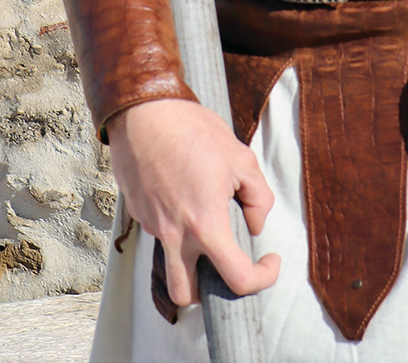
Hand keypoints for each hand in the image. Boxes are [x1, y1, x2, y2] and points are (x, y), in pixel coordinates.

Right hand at [108, 98, 280, 305]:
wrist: (143, 111)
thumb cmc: (191, 130)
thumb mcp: (241, 158)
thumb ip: (259, 198)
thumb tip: (256, 225)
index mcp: (205, 225)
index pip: (237, 279)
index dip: (262, 278)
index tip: (269, 261)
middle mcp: (174, 234)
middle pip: (186, 295)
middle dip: (208, 292)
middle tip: (226, 264)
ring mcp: (152, 226)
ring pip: (170, 265)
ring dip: (189, 262)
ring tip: (205, 229)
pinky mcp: (139, 213)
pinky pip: (159, 235)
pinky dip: (175, 229)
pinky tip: (183, 197)